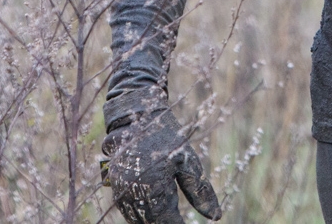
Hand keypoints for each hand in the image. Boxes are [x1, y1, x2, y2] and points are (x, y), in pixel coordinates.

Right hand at [102, 106, 220, 223]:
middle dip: (167, 221)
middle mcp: (135, 196)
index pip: (169, 223)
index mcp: (154, 191)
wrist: (134, 118)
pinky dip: (142, 210)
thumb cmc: (165, 138)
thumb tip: (216, 216)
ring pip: (139, 219)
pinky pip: (130, 209)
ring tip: (168, 209)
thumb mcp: (188, 162)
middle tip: (179, 216)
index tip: (189, 223)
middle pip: (153, 223)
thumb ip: (200, 192)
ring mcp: (122, 194)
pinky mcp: (116, 189)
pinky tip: (154, 204)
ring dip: (154, 218)